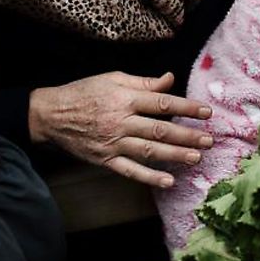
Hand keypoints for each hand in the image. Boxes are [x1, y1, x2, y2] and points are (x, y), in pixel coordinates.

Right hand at [28, 72, 213, 187]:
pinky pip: (129, 170)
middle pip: (159, 130)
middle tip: (209, 140)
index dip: (186, 108)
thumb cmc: (84, 92)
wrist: (50, 114)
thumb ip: (143, 82)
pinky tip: (168, 181)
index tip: (206, 112)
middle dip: (187, 136)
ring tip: (196, 158)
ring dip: (174, 156)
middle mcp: (121, 121)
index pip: (162, 104)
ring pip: (148, 151)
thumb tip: (170, 79)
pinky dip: (149, 177)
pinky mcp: (104, 159)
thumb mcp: (113, 78)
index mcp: (125, 99)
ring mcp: (113, 143)